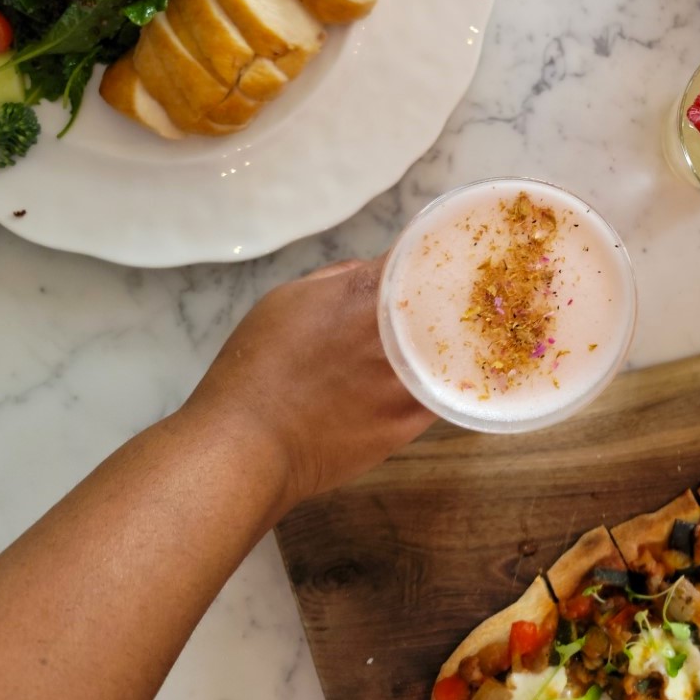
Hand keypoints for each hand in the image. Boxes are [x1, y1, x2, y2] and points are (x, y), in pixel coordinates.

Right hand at [181, 257, 434, 508]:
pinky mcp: (411, 422)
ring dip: (450, 341)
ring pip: (452, 350)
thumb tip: (371, 271)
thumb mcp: (286, 300)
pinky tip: (433, 376)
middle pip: (447, 302)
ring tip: (444, 339)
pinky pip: (442, 392)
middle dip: (449, 297)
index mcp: (366, 293)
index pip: (418, 257)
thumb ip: (338, 278)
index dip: (428, 253)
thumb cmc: (255, 368)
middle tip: (447, 295)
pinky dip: (441, 380)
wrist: (247, 446)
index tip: (434, 255)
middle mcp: (397, 333)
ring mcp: (408, 380)